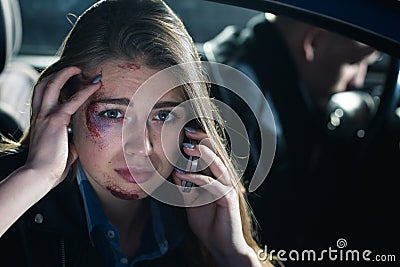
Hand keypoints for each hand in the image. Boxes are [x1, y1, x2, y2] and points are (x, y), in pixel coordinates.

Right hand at [25, 66, 100, 185]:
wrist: (40, 175)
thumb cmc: (50, 168)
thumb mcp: (62, 151)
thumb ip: (70, 142)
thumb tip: (77, 141)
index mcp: (40, 122)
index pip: (43, 97)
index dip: (55, 86)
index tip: (69, 82)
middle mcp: (40, 115)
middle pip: (43, 85)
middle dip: (57, 74)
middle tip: (73, 69)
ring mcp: (46, 116)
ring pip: (52, 85)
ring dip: (66, 74)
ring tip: (80, 69)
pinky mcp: (56, 121)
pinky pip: (72, 100)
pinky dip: (85, 90)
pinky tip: (96, 85)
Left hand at [173, 129, 260, 265]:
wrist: (221, 244)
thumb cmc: (207, 221)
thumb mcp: (191, 200)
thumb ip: (185, 186)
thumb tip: (175, 170)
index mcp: (217, 176)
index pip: (212, 152)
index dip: (200, 139)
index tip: (185, 131)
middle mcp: (225, 178)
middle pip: (217, 152)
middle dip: (202, 140)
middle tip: (186, 132)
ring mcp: (228, 188)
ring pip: (218, 165)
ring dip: (202, 155)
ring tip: (186, 148)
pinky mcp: (228, 199)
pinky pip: (213, 185)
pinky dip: (198, 179)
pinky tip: (184, 175)